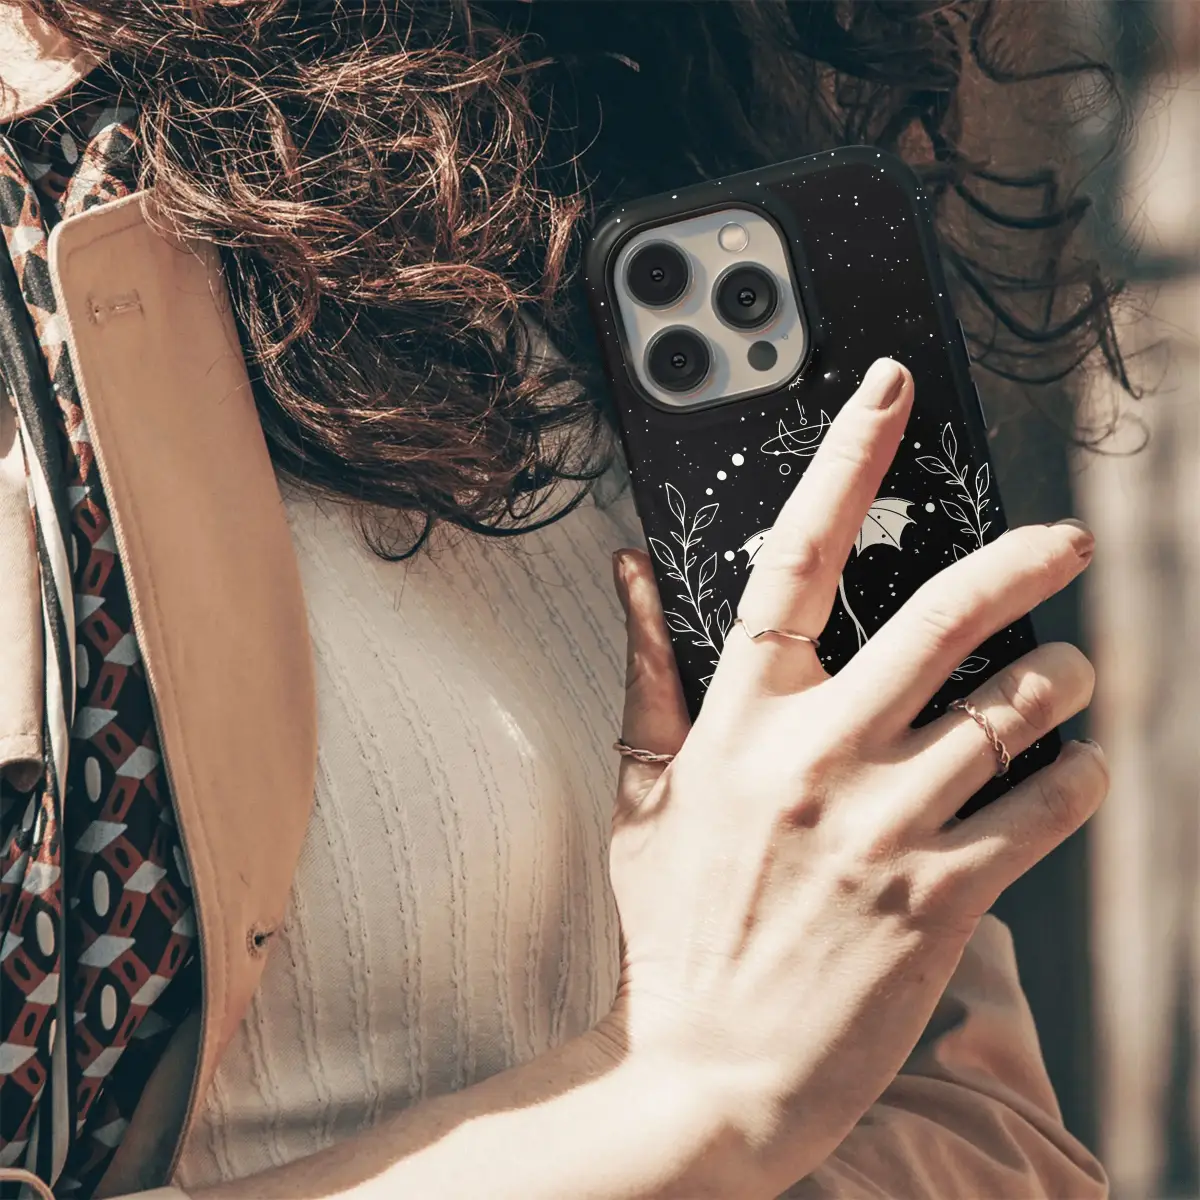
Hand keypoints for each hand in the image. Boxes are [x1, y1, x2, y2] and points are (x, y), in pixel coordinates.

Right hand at [607, 358, 1106, 1194]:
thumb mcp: (642, 794)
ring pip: (1013, 712)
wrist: (705, 1073)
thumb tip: (628, 572)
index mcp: (738, 723)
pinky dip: (1079, 778)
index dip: (845, 463)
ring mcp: (882, 827)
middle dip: (1024, 562)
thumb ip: (646, 673)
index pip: (793, 560)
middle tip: (1069, 541)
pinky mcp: (940, 899)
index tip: (888, 393)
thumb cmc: (673, 930)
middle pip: (943, 619)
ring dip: (1066, 683)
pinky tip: (1076, 771)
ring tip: (1076, 678)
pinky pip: (1043, 810)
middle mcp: (815, 759)